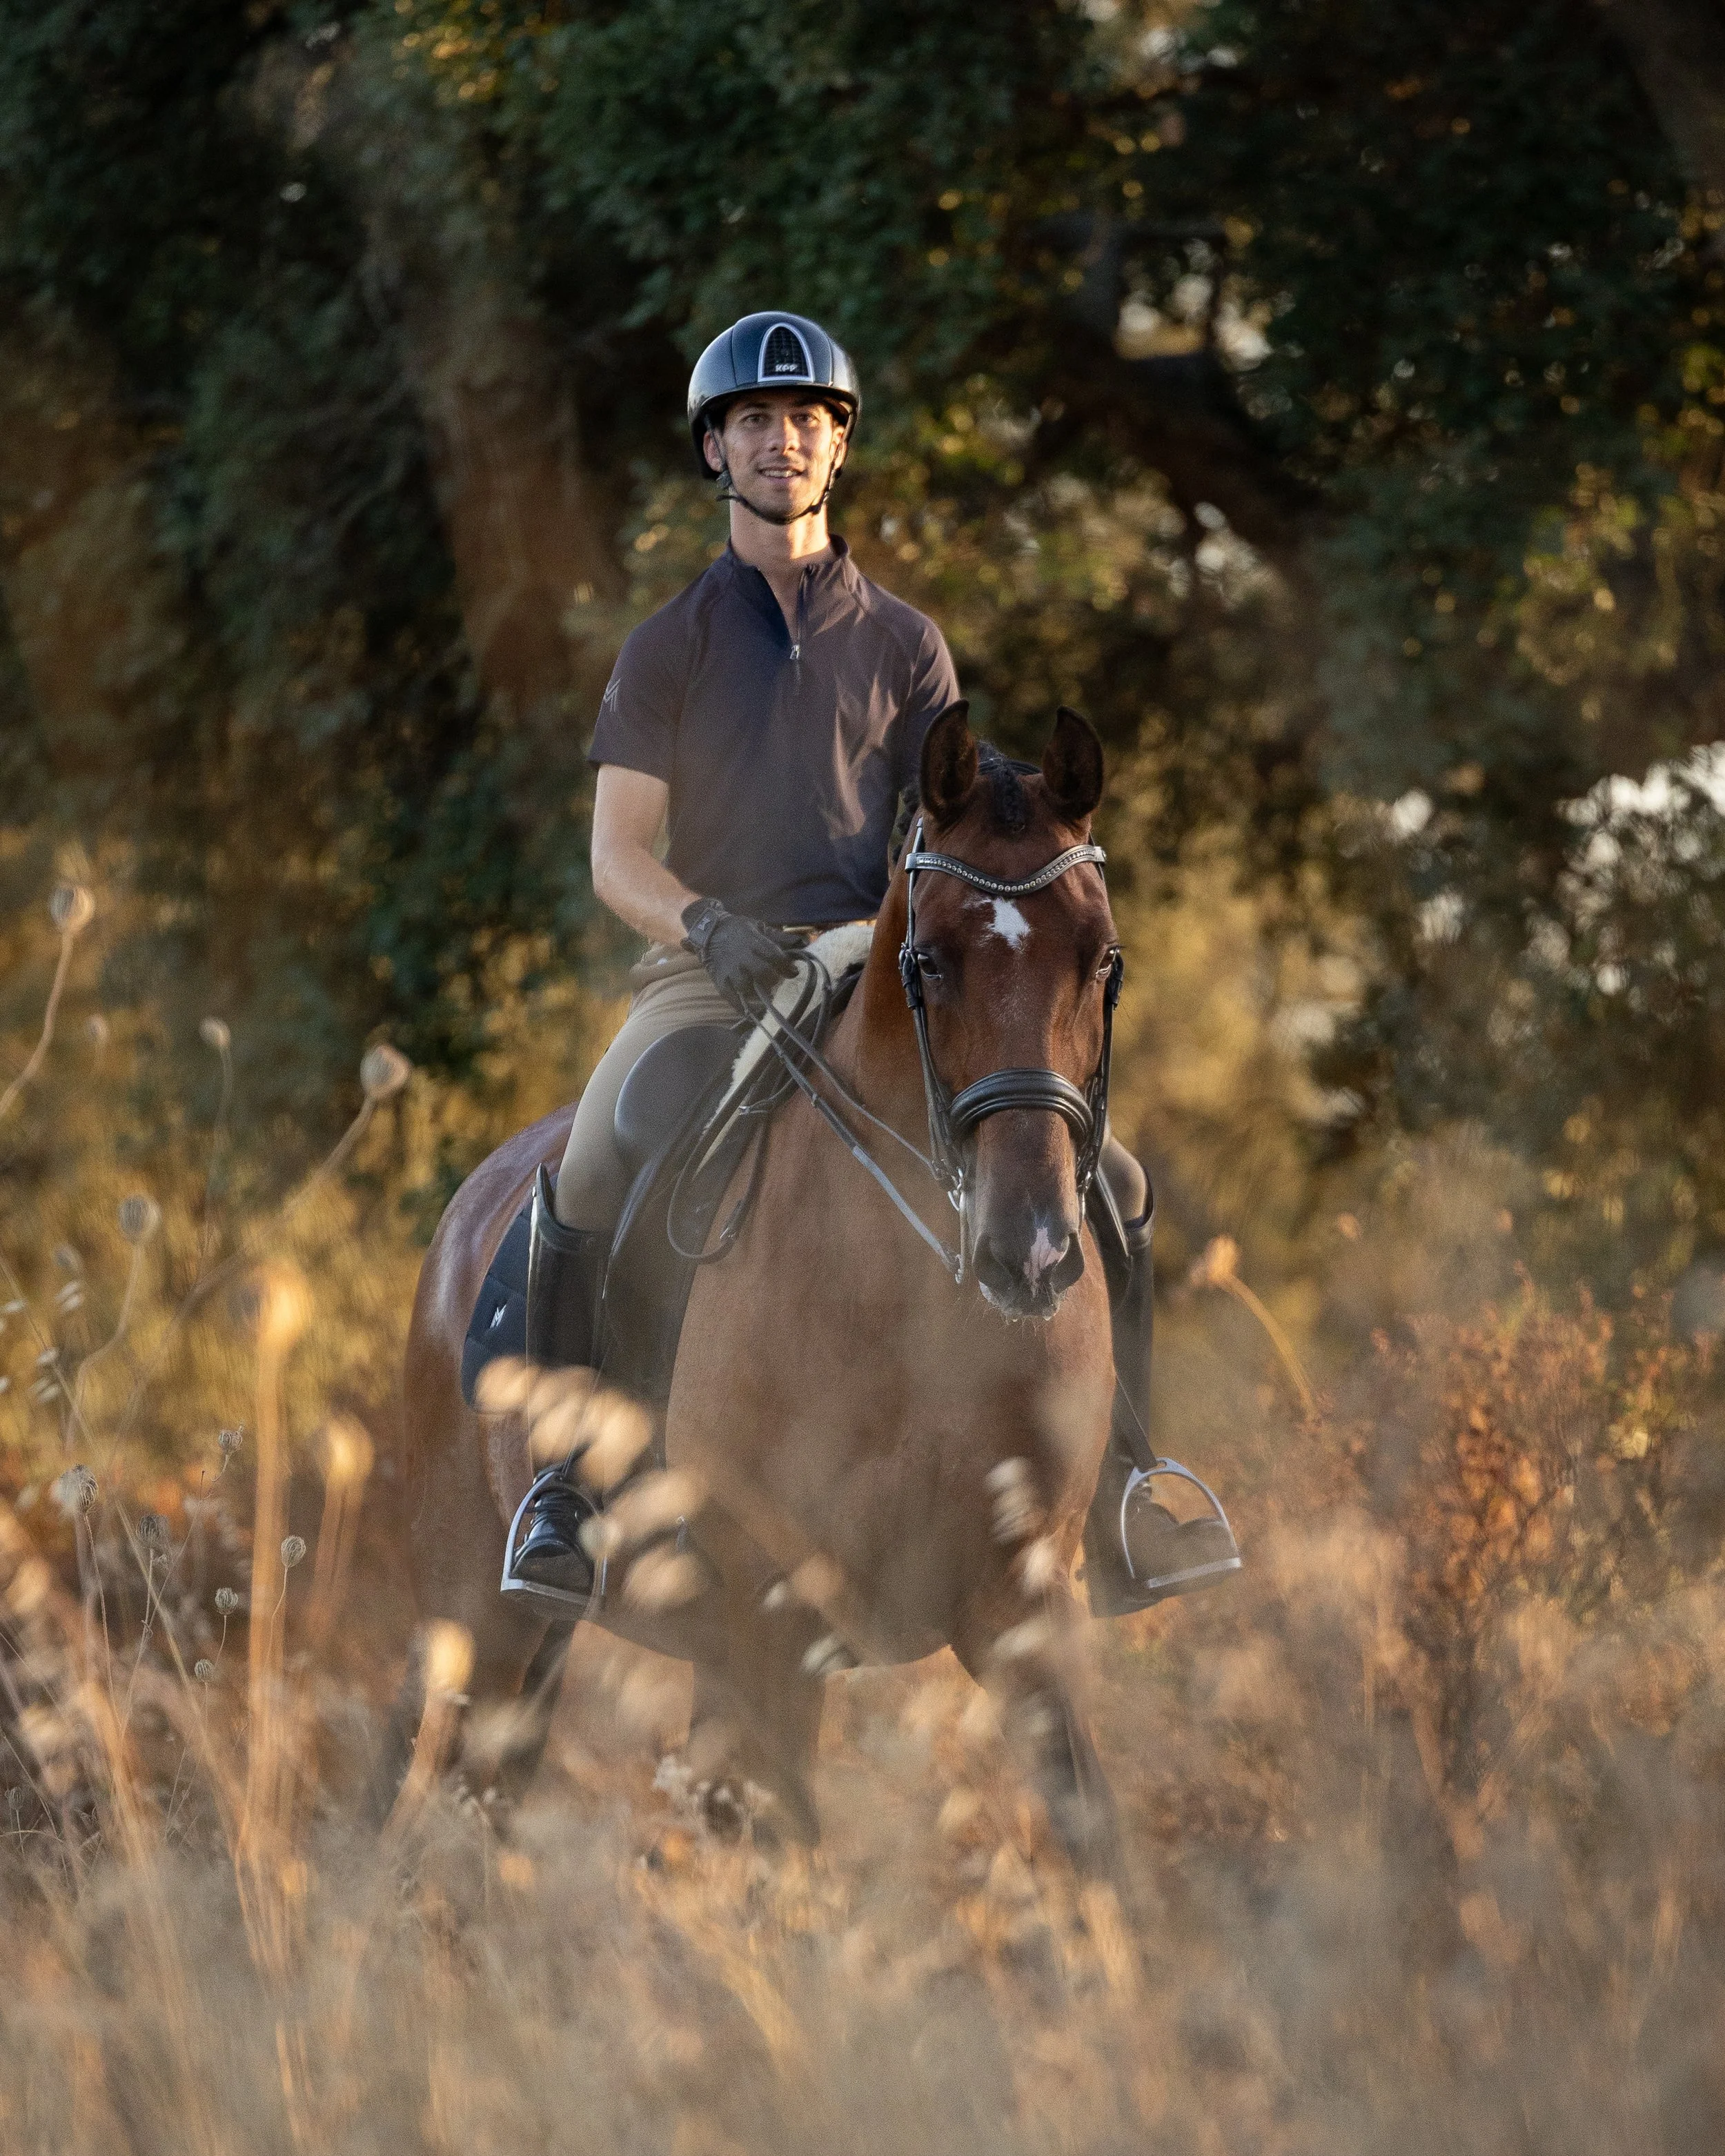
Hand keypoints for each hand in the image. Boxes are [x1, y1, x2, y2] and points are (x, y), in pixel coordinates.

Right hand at [681, 899, 797, 1010]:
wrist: (709, 931)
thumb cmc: (738, 930)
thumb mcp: (759, 927)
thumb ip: (780, 937)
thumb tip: (804, 942)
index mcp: (753, 942)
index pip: (773, 955)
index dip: (786, 966)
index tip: (794, 972)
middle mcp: (742, 957)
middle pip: (761, 972)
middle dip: (773, 980)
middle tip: (776, 982)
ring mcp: (730, 970)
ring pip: (746, 986)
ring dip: (758, 993)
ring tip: (764, 994)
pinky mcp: (720, 981)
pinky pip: (731, 998)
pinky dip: (742, 1007)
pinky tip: (750, 1011)